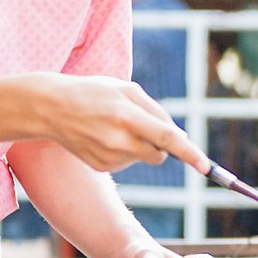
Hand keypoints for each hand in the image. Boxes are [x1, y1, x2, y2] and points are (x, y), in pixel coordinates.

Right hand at [47, 75, 208, 175]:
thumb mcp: (127, 89)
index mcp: (127, 116)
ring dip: (140, 145)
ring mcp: (108, 157)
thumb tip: (180, 137)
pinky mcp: (101, 167)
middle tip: (147, 128)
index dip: (189, 152)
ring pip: (143, 158)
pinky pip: (127, 163)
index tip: (205, 166)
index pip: (166, 138)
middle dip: (163, 146)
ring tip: (114, 126)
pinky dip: (124, 151)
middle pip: (159, 154)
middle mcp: (118, 140)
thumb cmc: (94, 93)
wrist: (51, 108)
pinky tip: (103, 137)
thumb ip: (156, 111)